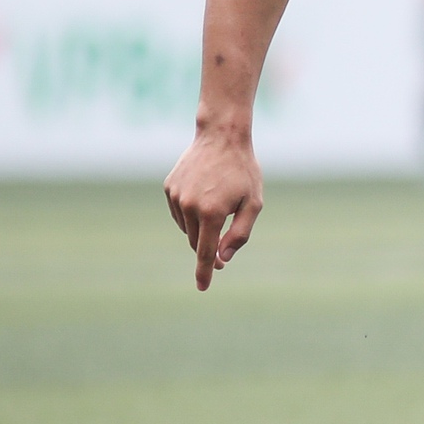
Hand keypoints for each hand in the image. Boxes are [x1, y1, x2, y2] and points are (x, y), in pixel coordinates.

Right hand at [164, 128, 264, 289]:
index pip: (205, 251)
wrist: (222, 136)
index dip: (204, 271)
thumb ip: (240, 233)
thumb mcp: (253, 203)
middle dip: (208, 248)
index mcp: (211, 212)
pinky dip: (191, 213)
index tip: (202, 287)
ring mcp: (176, 196)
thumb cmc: (243, 171)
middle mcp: (189, 206)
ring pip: (187, 227)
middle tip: (223, 248)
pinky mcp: (169, 188)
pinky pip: (179, 212)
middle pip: (196, 241)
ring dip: (201, 226)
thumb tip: (223, 257)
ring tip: (219, 203)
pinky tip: (205, 195)